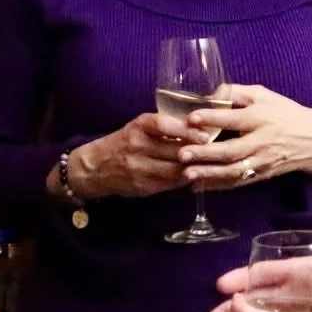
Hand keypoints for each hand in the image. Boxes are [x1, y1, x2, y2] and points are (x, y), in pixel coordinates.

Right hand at [62, 115, 196, 199]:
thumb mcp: (140, 128)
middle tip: (217, 152)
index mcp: (139, 127)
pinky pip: (169, 184)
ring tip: (209, 166)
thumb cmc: (124, 142)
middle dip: (197, 152)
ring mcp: (139, 168)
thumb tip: (200, 126)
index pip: (165, 125)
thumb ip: (166, 127)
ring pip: (174, 170)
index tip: (206, 135)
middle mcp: (137, 146)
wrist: (95, 166)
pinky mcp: (141, 186)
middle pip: (174, 150)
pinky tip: (194, 177)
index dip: (187, 131)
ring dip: (193, 169)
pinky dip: (183, 180)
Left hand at [177, 85, 311, 189]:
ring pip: (233, 171)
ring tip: (186, 174)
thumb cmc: (284, 113)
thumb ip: (235, 92)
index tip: (191, 117)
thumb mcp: (264, 95)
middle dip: (205, 153)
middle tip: (182, 153)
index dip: (213, 118)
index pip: (235, 118)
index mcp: (262, 118)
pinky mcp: (261, 175)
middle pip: (232, 150)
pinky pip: (237, 183)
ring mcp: (262, 161)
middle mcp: (262, 141)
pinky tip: (197, 186)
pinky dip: (217, 186)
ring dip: (209, 174)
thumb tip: (208, 94)